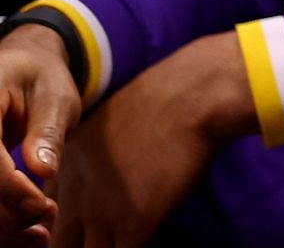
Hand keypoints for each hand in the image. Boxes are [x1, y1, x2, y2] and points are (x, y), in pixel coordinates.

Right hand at [1, 25, 76, 245]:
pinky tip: (29, 233)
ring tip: (40, 231)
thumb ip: (46, 132)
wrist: (23, 68)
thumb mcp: (54, 97)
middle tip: (46, 214)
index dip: (8, 188)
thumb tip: (43, 170)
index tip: (41, 205)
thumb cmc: (41, 79)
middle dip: (6, 213)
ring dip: (3, 227)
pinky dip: (2, 227)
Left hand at [46, 33, 253, 247]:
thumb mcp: (107, 127)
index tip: (91, 228)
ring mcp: (102, 211)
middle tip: (108, 238)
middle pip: (61, 244)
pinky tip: (149, 237)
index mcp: (65, 170)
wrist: (189, 95)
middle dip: (79, 246)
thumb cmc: (162, 103)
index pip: (49, 217)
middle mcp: (75, 194)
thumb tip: (110, 178)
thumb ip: (95, 160)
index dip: (69, 229)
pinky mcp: (136, 222)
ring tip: (126, 240)